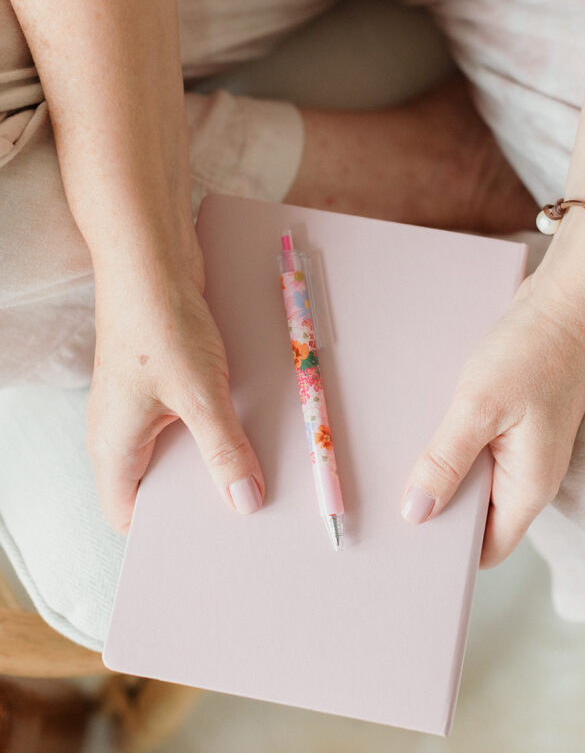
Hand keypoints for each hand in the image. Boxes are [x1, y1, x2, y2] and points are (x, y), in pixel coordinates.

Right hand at [86, 258, 264, 533]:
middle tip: (247, 507)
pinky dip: (215, 425)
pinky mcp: (162, 379)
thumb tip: (245, 500)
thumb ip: (223, 451)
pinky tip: (248, 425)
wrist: (151, 259)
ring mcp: (140, 404)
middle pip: (160, 484)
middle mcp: (120, 431)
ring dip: (213, 456)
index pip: (128, 515)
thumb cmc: (160, 324)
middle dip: (200, 495)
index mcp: (112, 447)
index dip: (166, 532)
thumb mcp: (200, 395)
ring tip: (256, 469)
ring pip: (178, 449)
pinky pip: (188, 418)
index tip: (212, 541)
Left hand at [399, 269, 584, 567]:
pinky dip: (449, 440)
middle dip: (436, 506)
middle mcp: (528, 475)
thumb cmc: (532, 351)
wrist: (563, 301)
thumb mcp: (479, 407)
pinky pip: (474, 445)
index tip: (404, 540)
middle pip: (476, 513)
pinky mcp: (513, 421)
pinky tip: (422, 425)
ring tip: (397, 457)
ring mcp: (521, 448)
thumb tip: (416, 513)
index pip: (487, 546)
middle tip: (387, 495)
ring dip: (439, 467)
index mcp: (528, 486)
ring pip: (471, 476)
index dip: (448, 549)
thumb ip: (447, 462)